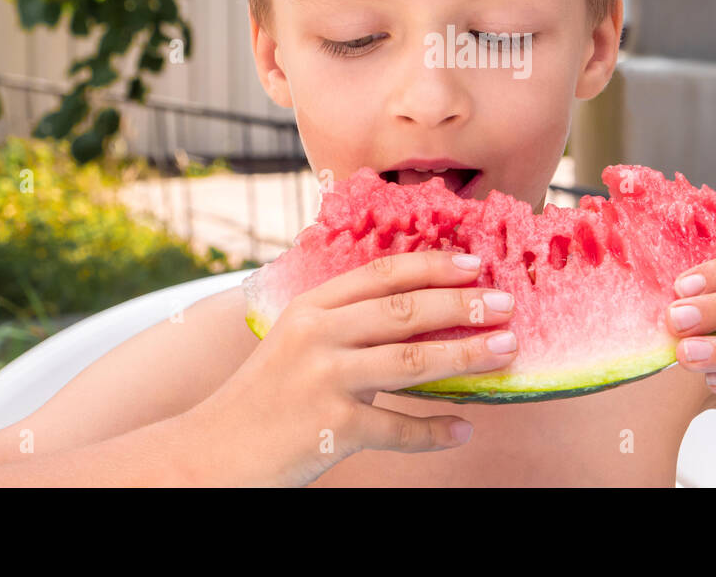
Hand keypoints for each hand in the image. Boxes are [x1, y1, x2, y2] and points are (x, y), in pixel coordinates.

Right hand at [186, 250, 517, 485]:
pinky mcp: (331, 427)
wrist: (208, 454)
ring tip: (506, 351)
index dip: (433, 265)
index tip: (475, 262)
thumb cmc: (261, 399)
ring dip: (466, 356)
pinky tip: (462, 430)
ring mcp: (324, 380)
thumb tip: (418, 315)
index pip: (382, 274)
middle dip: (464, 305)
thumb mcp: (294, 343)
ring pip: (412, 362)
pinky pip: (398, 428)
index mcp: (310, 307)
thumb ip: (343, 325)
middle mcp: (317, 335)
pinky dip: (434, 431)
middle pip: (405, 311)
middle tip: (507, 304)